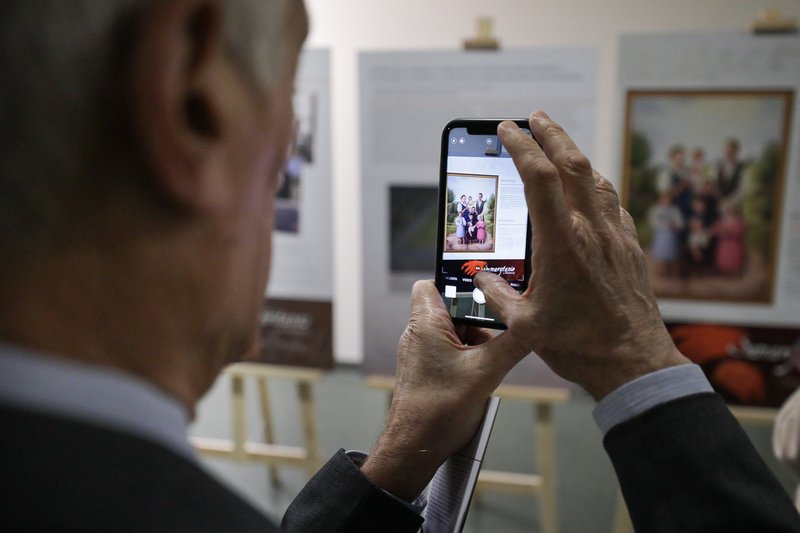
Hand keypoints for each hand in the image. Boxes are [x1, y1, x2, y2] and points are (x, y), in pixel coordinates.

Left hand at [360, 280, 509, 501]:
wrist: (415, 449)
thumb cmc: (437, 412)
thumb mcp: (486, 373)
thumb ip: (513, 344)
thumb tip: (534, 324)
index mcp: (425, 324)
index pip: (432, 283)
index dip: (457, 282)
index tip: (485, 290)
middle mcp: (419, 334)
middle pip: (454, 309)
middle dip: (479, 320)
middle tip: (498, 335)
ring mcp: (422, 354)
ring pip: (456, 333)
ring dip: (477, 344)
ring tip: (489, 364)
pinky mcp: (427, 371)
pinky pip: (453, 353)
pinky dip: (470, 359)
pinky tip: (482, 377)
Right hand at [474, 111, 688, 400]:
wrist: (633, 363)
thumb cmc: (579, 345)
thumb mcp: (524, 323)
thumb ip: (497, 295)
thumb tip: (481, 279)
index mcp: (560, 243)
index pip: (539, 178)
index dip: (521, 146)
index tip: (507, 129)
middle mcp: (591, 231)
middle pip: (573, 164)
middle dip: (552, 133)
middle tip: (535, 118)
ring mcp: (615, 237)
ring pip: (597, 179)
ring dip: (575, 156)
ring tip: (559, 147)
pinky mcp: (631, 249)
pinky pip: (613, 204)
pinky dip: (596, 186)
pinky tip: (590, 191)